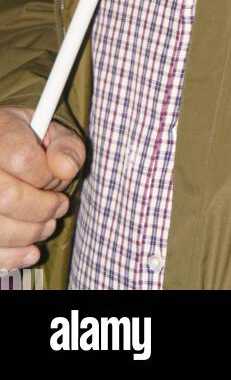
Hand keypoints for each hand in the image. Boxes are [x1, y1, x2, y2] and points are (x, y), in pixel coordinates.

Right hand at [0, 106, 84, 271]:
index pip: (23, 160)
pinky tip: (31, 249)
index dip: (48, 176)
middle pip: (7, 198)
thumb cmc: (27, 140)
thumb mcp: (52, 131)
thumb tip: (66, 169)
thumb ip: (67, 146)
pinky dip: (12, 256)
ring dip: (30, 233)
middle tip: (60, 205)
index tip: (59, 178)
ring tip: (48, 224)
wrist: (1, 146)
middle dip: (43, 208)